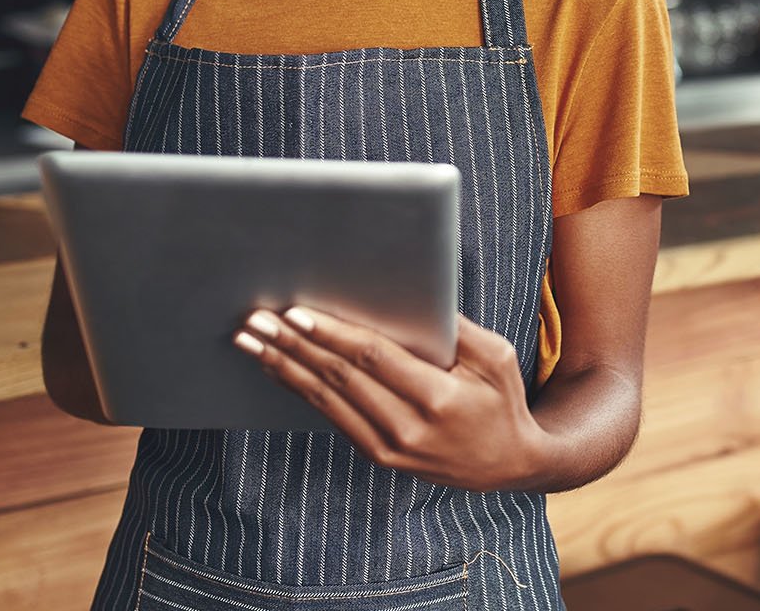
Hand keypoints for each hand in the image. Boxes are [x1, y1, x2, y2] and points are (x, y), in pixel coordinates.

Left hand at [235, 306, 551, 491]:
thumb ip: (456, 327)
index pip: (373, 358)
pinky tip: (278, 368)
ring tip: (251, 341)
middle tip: (256, 321)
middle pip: (339, 378)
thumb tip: (410, 292)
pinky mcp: (379, 457)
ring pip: (326, 400)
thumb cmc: (502, 400)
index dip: (332, 334)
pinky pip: (332, 418)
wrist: (508, 465)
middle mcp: (408, 428)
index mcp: (438, 398)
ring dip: (283, 367)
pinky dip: (300, 390)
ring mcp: (390, 448)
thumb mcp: (497, 357)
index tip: (296, 313)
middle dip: (293, 345)